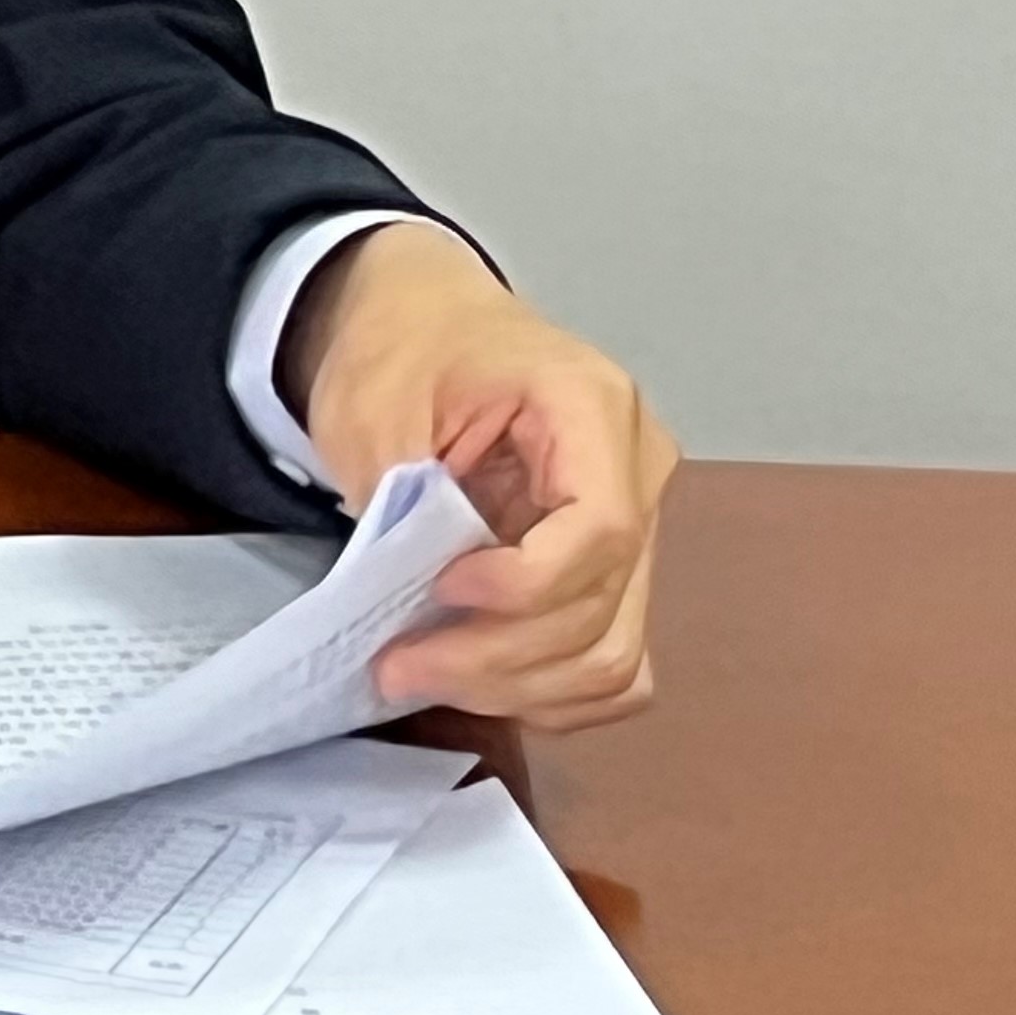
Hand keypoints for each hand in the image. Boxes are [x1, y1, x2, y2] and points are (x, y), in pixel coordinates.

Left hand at [280, 221, 678, 734]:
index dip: (524, 584)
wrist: (425, 324)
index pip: (601, 527)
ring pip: (613, 653)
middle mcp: (637, 471)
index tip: (440, 588)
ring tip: (423, 676)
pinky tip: (479, 684)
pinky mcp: (614, 572)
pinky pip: (609, 661)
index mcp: (590, 406)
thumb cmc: (405, 348)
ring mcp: (638, 526)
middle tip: (398, 665)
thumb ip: (402, 494)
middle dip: (495, 655)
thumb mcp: (377, 401)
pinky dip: (549, 690)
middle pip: (603, 605)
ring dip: (517, 686)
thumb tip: (410, 592)